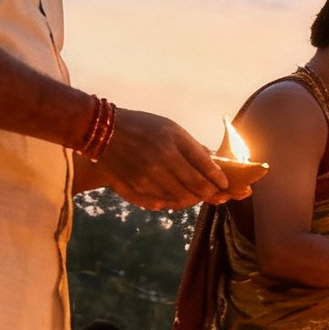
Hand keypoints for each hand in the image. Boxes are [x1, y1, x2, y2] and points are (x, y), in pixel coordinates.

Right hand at [94, 109, 235, 209]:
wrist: (102, 131)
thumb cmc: (141, 126)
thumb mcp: (170, 127)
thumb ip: (192, 147)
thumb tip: (215, 165)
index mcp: (173, 142)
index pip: (206, 167)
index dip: (220, 180)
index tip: (226, 184)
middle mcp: (162, 160)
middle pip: (197, 187)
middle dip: (212, 193)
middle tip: (218, 195)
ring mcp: (149, 177)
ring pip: (182, 199)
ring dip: (194, 199)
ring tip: (198, 195)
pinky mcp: (136, 187)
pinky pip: (163, 202)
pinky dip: (175, 202)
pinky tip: (179, 197)